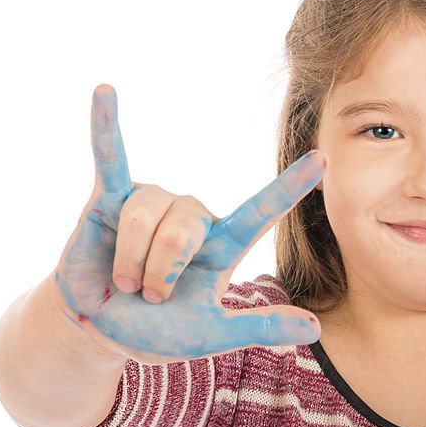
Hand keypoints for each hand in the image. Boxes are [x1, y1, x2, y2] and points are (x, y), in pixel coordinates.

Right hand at [51, 84, 325, 362]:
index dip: (290, 188)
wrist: (102, 329)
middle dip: (161, 273)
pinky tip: (104, 91)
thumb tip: (316, 329)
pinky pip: (110, 159)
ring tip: (126, 282)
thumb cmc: (160, 329)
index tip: (322, 159)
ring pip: (145, 218)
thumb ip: (260, 328)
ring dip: (131, 261)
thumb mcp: (213, 335)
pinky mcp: (109, 198)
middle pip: (182, 233)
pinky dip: (105, 127)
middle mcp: (193, 217)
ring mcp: (153, 203)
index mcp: (223, 244)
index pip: (262, 211)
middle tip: (151, 296)